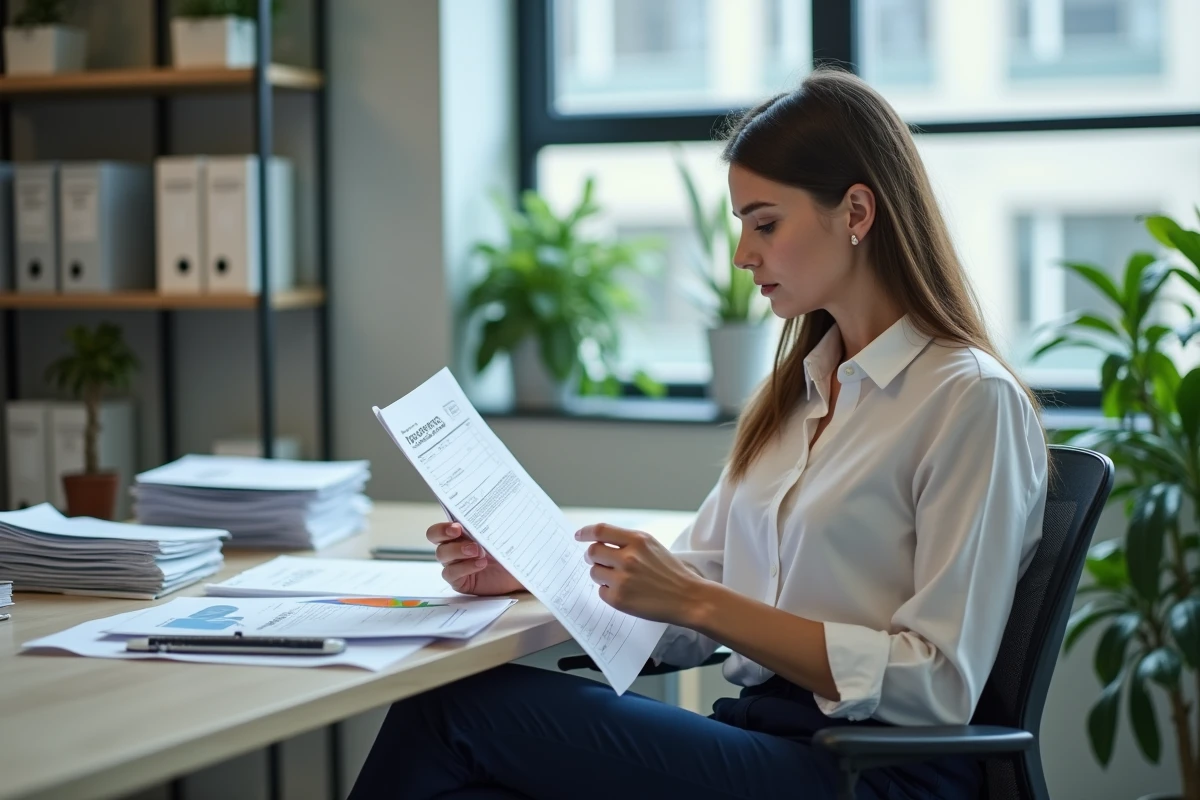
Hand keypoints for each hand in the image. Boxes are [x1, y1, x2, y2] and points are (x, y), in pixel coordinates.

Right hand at [428, 522, 523, 595]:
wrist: (520, 572)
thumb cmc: (508, 549)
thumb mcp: (498, 533)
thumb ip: (486, 524)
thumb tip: (484, 510)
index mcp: (460, 532)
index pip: (442, 523)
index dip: (444, 524)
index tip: (457, 525)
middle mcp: (453, 546)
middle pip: (434, 536)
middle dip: (443, 532)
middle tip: (458, 531)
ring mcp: (454, 564)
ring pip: (442, 554)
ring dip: (458, 550)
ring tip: (478, 550)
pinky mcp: (458, 581)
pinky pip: (451, 573)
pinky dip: (464, 567)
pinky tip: (480, 564)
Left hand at [576, 524, 708, 625]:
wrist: (688, 598)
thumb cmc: (671, 572)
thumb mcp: (653, 546)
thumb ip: (628, 542)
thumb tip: (600, 541)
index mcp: (638, 540)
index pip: (601, 530)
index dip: (586, 532)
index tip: (579, 535)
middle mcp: (628, 558)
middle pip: (593, 551)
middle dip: (593, 556)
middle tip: (597, 560)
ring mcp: (622, 579)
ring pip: (594, 572)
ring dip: (601, 575)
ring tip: (620, 579)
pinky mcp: (619, 599)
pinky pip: (601, 591)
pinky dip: (609, 592)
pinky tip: (626, 593)